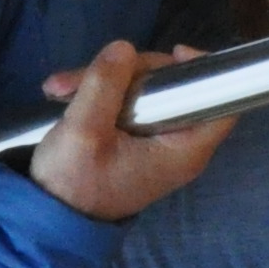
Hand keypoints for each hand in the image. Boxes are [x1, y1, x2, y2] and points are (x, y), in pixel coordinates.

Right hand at [29, 42, 231, 219]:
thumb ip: (104, 87)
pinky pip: (125, 102)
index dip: (205, 72)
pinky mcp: (131, 138)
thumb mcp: (82, 133)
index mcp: (182, 149)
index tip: (174, 53)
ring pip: (143, 89)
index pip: (221, 103)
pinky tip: (61, 95)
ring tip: (58, 89)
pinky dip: (97, 93)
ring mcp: (153, 140)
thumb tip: (123, 48)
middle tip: (83, 76)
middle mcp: (176, 144)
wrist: (48, 219)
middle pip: (173, 85)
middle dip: (127, 72)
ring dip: (101, 80)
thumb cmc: (72, 184)